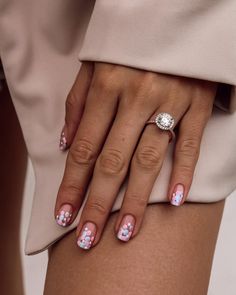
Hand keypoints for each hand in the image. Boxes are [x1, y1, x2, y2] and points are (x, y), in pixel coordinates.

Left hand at [55, 62, 216, 249]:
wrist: (172, 21)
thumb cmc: (128, 47)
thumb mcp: (93, 66)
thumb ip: (77, 105)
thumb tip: (65, 145)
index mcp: (106, 87)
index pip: (83, 147)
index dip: (71, 184)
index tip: (64, 214)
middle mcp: (135, 97)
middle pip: (112, 161)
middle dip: (97, 203)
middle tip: (87, 238)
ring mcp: (169, 101)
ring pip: (149, 159)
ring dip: (136, 200)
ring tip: (124, 232)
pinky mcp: (197, 104)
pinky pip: (191, 142)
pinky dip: (185, 171)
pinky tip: (176, 200)